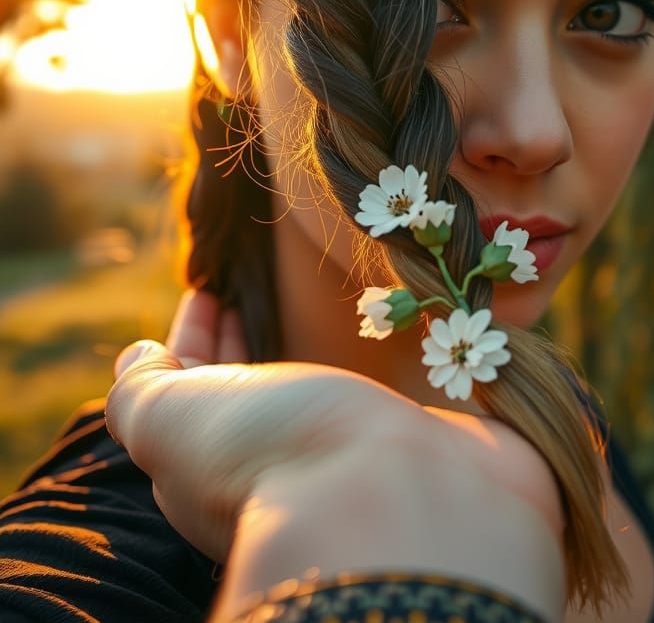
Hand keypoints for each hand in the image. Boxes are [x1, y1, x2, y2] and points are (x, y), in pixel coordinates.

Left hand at [105, 288, 425, 562]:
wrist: (387, 492)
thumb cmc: (268, 448)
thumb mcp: (171, 417)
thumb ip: (139, 390)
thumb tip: (137, 358)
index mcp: (197, 461)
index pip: (177, 389)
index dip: (187, 338)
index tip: (205, 291)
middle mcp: (253, 465)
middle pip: (228, 395)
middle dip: (224, 344)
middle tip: (234, 296)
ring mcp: (316, 460)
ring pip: (283, 400)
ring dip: (272, 355)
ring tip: (280, 313)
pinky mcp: (374, 450)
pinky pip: (335, 403)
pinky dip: (324, 369)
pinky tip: (339, 354)